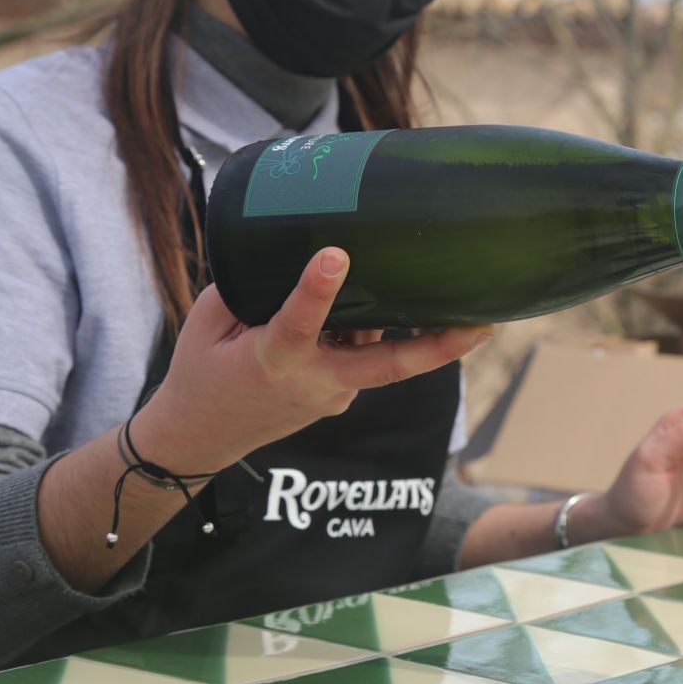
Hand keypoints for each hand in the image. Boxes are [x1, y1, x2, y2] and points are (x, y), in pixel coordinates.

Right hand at [134, 247, 491, 469]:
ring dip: (422, 336)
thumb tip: (293, 246)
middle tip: (482, 325)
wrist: (200, 437)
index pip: (297, 324)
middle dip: (438, 348)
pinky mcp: (340, 397)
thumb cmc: (201, 371)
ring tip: (470, 306)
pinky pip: (366, 358)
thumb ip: (251, 286)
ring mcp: (333, 395)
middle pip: (385, 367)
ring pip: (380, 357)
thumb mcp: (208, 322)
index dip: (317, 291)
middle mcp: (313, 382)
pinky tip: (412, 310)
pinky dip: (382, 335)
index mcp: (271, 360)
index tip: (335, 256)